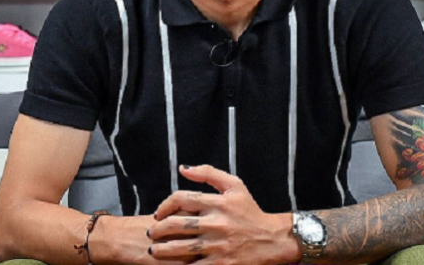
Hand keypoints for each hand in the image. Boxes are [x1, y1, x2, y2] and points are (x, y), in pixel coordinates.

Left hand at [147, 165, 296, 264]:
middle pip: (177, 225)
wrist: (272, 239)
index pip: (182, 199)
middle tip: (151, 234)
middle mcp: (217, 223)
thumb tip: (183, 169)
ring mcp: (218, 245)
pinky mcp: (221, 264)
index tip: (158, 214)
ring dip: (163, 250)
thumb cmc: (250, 211)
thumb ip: (209, 173)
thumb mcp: (235, 186)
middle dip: (158, 230)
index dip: (164, 205)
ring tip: (154, 251)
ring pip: (181, 248)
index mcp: (218, 203)